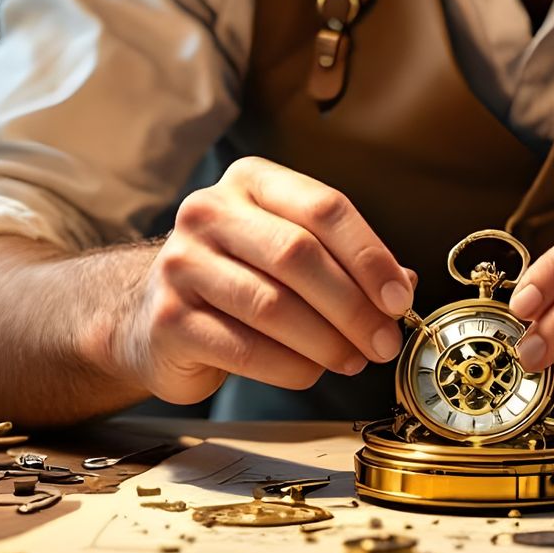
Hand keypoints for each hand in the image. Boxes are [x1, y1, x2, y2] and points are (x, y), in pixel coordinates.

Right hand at [124, 157, 414, 402]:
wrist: (151, 316)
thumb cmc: (238, 278)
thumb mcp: (289, 251)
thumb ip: (345, 262)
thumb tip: (402, 287)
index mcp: (251, 181)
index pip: (324, 207)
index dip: (370, 255)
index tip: (398, 298)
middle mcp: (209, 212)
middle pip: (299, 254)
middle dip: (353, 306)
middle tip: (383, 341)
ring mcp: (181, 264)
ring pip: (273, 304)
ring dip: (326, 341)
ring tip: (353, 360)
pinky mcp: (169, 319)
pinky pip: (246, 348)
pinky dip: (291, 366)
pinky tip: (311, 371)